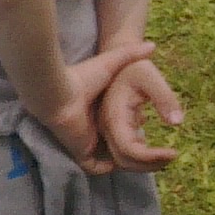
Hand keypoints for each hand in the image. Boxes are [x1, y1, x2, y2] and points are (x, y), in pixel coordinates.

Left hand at [34, 40, 158, 174]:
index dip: (135, 126)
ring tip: (152, 154)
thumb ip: (131, 54)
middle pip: (117, 144)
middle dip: (136, 147)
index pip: (119, 126)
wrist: (60, 92)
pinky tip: (133, 159)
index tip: (148, 122)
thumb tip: (152, 45)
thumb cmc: (83, 76)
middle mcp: (92, 129)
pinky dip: (114, 166)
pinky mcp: (81, 153)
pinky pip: (98, 168)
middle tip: (155, 144)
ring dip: (130, 159)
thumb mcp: (113, 62)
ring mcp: (86, 143)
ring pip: (111, 158)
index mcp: (97, 112)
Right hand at [96, 51, 183, 172]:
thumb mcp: (151, 76)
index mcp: (113, 117)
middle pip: (124, 161)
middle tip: (174, 156)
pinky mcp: (114, 131)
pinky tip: (157, 151)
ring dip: (146, 164)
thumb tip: (178, 123)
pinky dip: (141, 158)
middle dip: (150, 165)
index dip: (151, 157)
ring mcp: (108, 131)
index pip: (129, 149)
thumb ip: (165, 98)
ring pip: (122, 161)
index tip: (175, 152)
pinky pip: (124, 153)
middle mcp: (106, 128)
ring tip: (168, 157)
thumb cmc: (135, 68)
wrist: (120, 63)